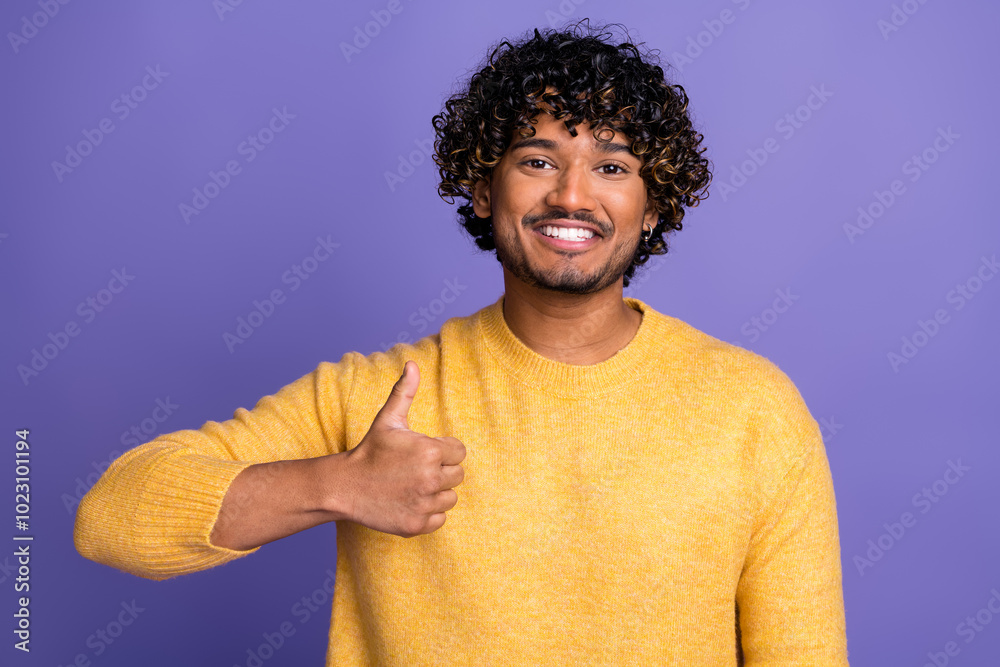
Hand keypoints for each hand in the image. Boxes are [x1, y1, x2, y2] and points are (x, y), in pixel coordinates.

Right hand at [339, 360, 465, 536]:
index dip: (443, 450)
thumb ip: (405, 391)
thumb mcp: (388, 419)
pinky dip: (428, 513)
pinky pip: (440, 519)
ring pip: (450, 498)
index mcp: (431, 451)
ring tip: (412, 485)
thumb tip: (412, 363)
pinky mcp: (416, 525)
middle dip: (441, 471)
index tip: (423, 453)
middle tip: (415, 470)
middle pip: (458, 476)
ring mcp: (424, 504)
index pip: (459, 452)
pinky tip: (409, 502)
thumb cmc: (370, 450)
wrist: (344, 486)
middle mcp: (431, 478)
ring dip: (436, 493)